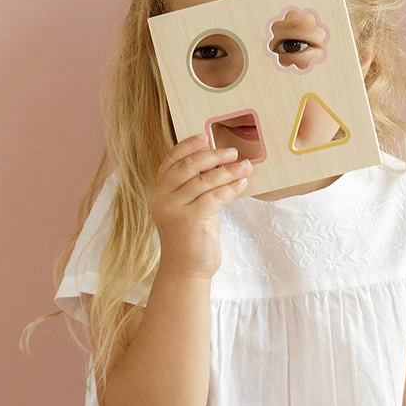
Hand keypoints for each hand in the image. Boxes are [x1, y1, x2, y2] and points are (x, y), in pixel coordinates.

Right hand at [149, 132, 252, 279]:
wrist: (186, 269)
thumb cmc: (190, 236)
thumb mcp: (188, 205)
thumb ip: (195, 184)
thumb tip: (218, 158)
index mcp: (159, 191)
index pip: (171, 160)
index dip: (188, 145)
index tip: (206, 136)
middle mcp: (163, 198)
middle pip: (188, 165)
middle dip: (213, 155)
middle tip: (233, 152)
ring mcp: (175, 209)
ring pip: (205, 180)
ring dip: (229, 171)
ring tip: (245, 166)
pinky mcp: (191, 220)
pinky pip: (215, 196)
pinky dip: (231, 187)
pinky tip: (242, 183)